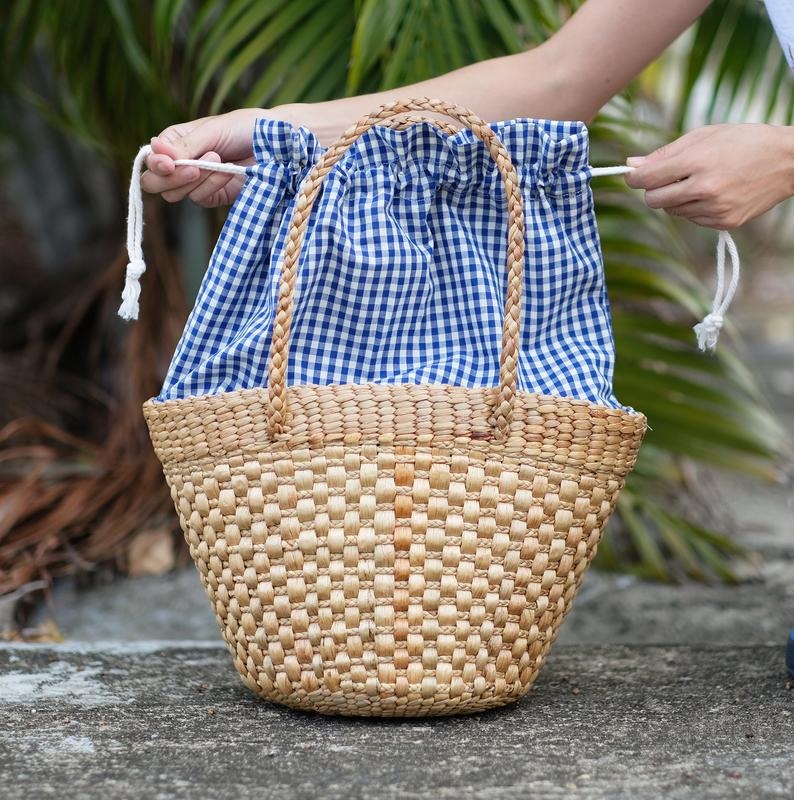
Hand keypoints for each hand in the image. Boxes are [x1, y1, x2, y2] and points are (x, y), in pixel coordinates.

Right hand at [141, 108, 268, 206]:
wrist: (277, 145)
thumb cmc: (244, 128)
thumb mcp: (212, 131)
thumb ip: (185, 146)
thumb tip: (155, 151)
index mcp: (176, 141)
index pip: (150, 159)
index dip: (155, 164)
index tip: (168, 163)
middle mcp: (182, 163)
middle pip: (155, 183)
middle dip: (171, 178)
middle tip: (193, 169)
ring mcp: (197, 182)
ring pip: (176, 195)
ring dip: (198, 180)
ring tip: (219, 160)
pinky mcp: (213, 196)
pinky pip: (200, 199)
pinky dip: (212, 186)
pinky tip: (228, 172)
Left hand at [625, 124, 793, 228]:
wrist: (788, 160)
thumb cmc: (743, 142)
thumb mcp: (704, 136)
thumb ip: (665, 153)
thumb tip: (631, 165)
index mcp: (697, 162)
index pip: (646, 179)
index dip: (634, 177)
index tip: (634, 174)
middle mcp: (704, 189)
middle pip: (653, 200)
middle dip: (654, 189)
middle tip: (669, 177)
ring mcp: (715, 208)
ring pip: (672, 211)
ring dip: (676, 198)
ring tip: (700, 181)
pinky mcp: (724, 222)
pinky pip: (692, 219)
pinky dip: (694, 208)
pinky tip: (713, 193)